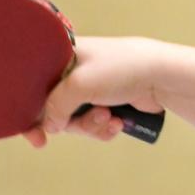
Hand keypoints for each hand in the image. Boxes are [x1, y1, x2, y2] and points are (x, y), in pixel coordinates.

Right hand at [23, 36, 170, 147]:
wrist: (162, 76)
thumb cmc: (120, 69)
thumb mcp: (78, 84)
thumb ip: (55, 106)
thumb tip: (48, 127)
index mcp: (63, 57)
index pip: (36, 87)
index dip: (32, 114)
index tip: (36, 137)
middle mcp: (75, 72)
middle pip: (56, 110)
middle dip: (74, 122)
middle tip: (93, 120)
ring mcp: (93, 88)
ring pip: (77, 121)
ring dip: (92, 125)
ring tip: (110, 117)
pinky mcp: (109, 102)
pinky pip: (95, 124)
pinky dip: (105, 127)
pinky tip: (119, 122)